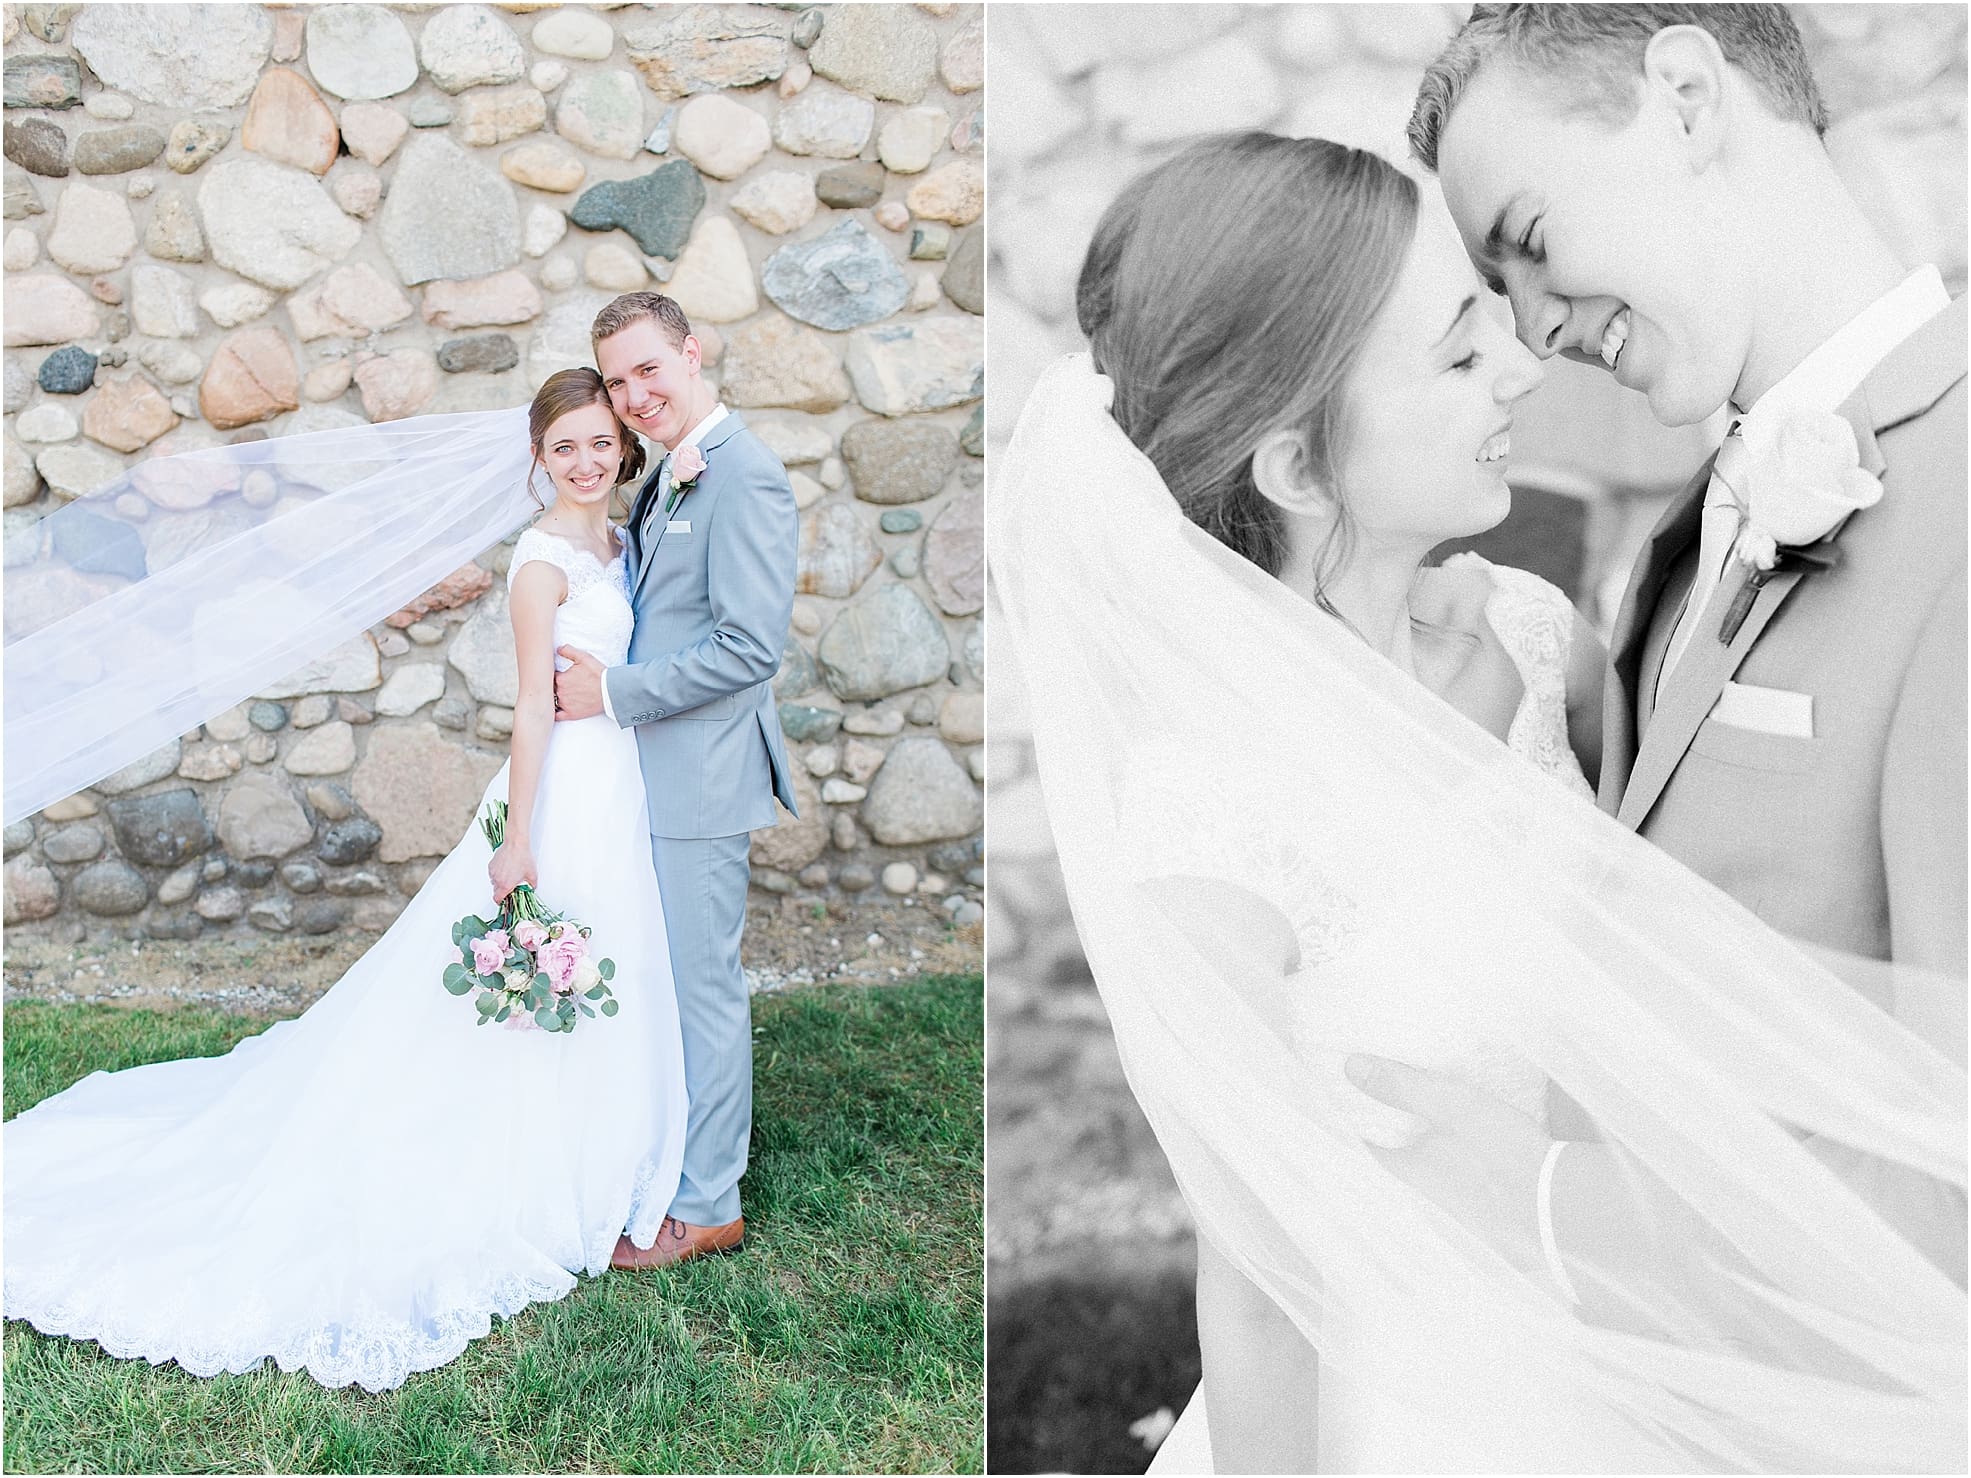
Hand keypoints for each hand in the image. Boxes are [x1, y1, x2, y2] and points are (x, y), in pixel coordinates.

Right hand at [488, 840, 536, 903]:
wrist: (516, 844)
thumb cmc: (523, 857)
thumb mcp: (532, 874)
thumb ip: (532, 885)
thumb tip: (532, 887)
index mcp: (506, 885)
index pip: (497, 899)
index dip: (500, 901)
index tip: (503, 901)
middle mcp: (497, 880)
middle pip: (496, 891)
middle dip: (502, 890)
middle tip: (510, 885)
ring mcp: (493, 872)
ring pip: (494, 881)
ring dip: (500, 881)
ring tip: (509, 874)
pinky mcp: (491, 865)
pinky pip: (493, 873)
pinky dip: (498, 873)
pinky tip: (506, 868)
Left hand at [554, 647, 604, 720]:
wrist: (611, 691)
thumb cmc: (598, 674)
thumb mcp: (584, 657)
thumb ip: (568, 651)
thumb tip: (558, 649)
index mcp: (561, 678)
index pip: (550, 676)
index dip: (554, 675)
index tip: (560, 674)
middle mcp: (560, 692)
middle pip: (550, 688)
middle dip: (554, 686)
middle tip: (562, 684)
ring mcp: (565, 704)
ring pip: (552, 701)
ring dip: (554, 697)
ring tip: (561, 694)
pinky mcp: (571, 714)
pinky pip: (556, 716)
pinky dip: (554, 713)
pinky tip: (555, 710)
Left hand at [1344, 1053, 1551, 1274]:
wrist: (1561, 1209)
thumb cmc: (1502, 1155)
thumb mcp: (1450, 1105)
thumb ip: (1401, 1086)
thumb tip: (1350, 1066)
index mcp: (1411, 1170)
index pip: (1368, 1144)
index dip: (1358, 1119)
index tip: (1352, 1095)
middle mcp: (1431, 1194)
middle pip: (1399, 1158)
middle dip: (1395, 1132)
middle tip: (1393, 1100)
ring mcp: (1464, 1207)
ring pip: (1434, 1170)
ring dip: (1430, 1145)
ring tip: (1434, 1116)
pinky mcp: (1494, 1212)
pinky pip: (1466, 1179)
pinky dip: (1462, 1158)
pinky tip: (1477, 1143)